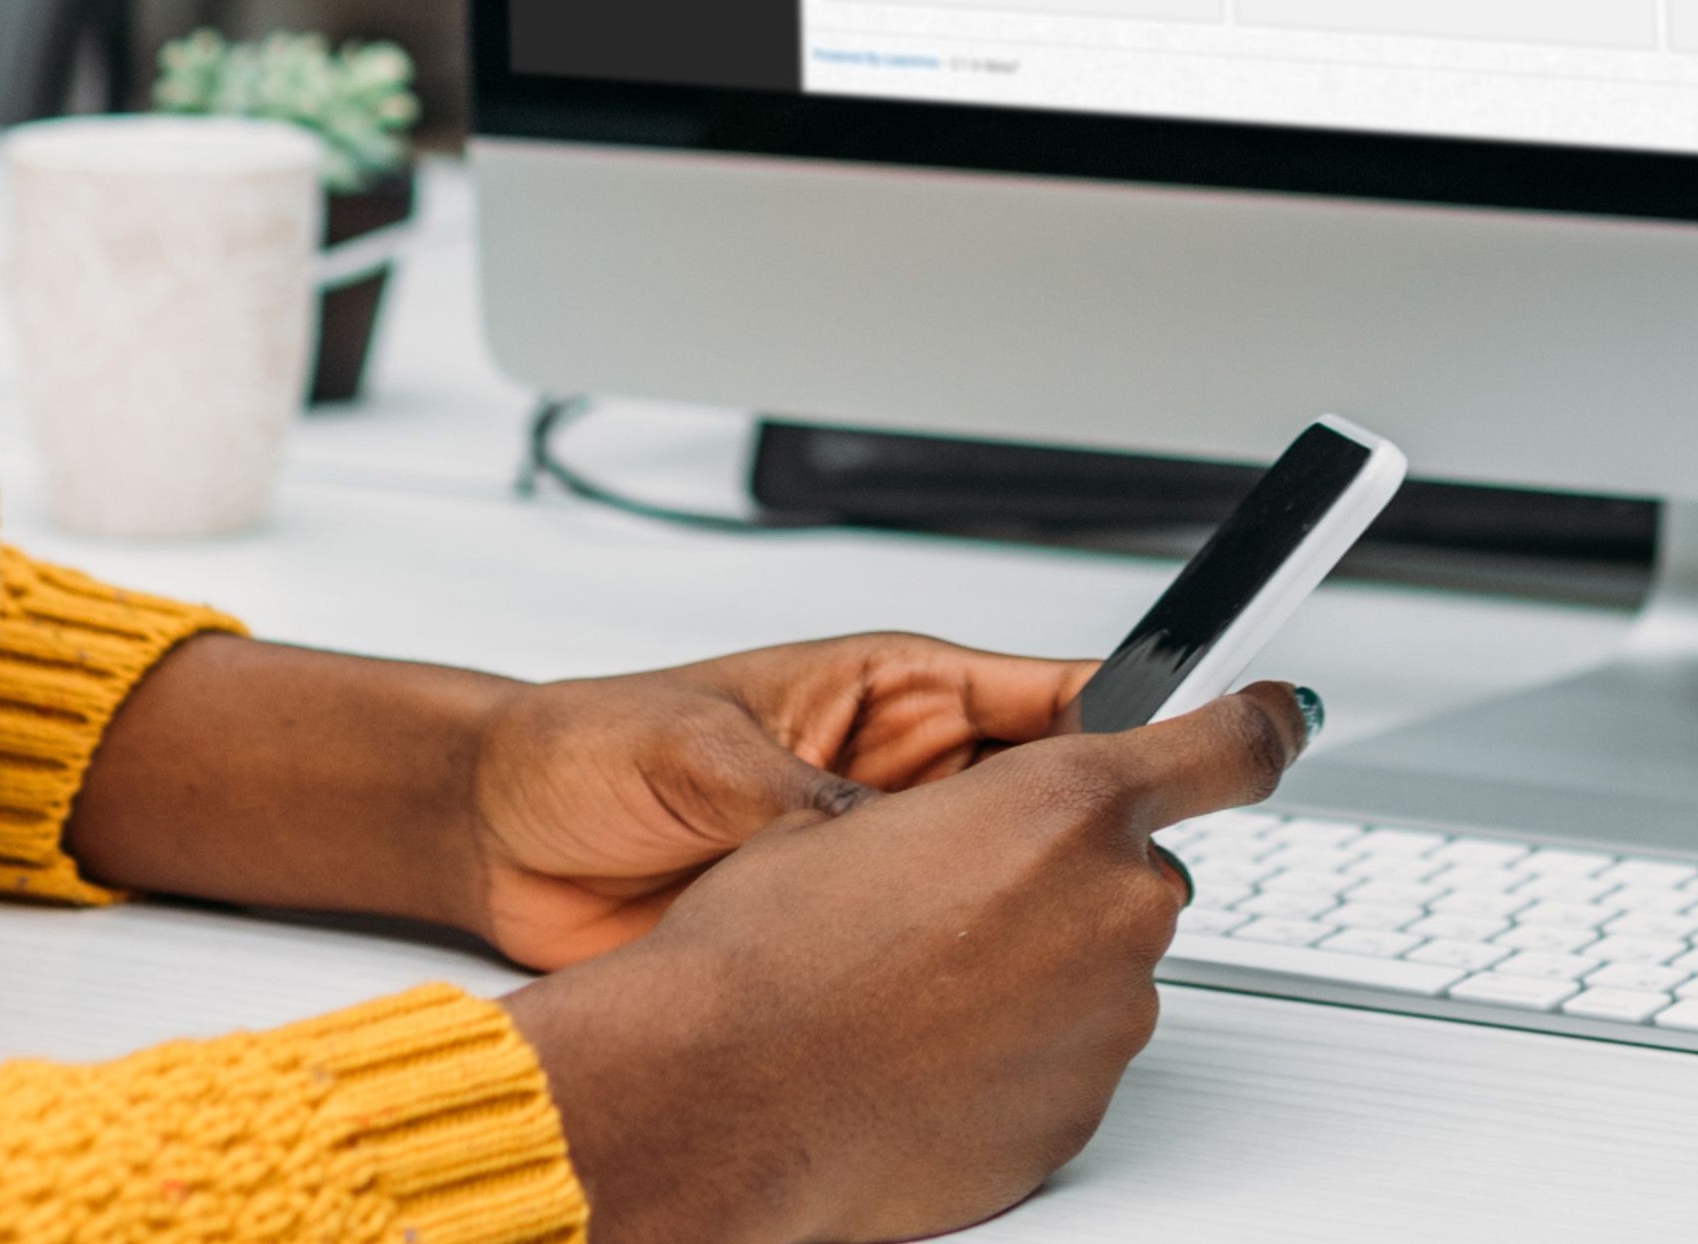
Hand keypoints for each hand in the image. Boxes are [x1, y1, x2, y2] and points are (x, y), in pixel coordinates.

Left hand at [459, 633, 1094, 966]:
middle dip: (1088, 847)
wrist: (489, 836)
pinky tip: (951, 1003)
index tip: (1208, 740)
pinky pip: (921, 960)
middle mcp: (896, 777)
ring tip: (1027, 950)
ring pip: (993, 892)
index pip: (1052, 698)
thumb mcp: (704, 752)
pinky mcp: (834, 935)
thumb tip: (877, 850)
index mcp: (890, 693)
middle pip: (1046, 809)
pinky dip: (945, 985)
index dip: (1134, 721)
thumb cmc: (582, 750)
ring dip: (1013, 921)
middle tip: (1117, 885)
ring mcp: (872, 861)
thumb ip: (802, 803)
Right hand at [504, 676, 1308, 1243]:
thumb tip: (991, 833)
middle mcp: (1113, 910)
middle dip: (1068, 886)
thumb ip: (976, 811)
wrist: (726, 1098)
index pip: (1226, 744)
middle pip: (1137, 879)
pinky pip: (1068, 1062)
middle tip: (955, 910)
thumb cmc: (765, 959)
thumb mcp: (864, 818)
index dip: (1263, 723)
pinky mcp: (1080, 1113)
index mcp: (1068, 804)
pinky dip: (1015, 1056)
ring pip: (1100, 977)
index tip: (1284, 717)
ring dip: (1034, 976)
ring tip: (912, 995)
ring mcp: (1107, 1022)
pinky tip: (921, 1057)